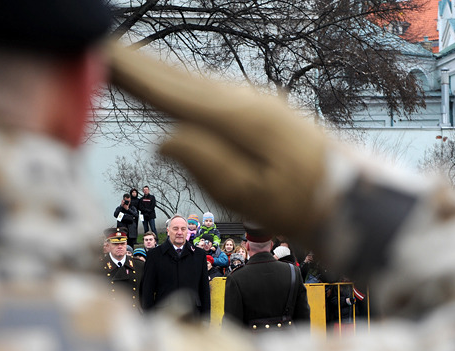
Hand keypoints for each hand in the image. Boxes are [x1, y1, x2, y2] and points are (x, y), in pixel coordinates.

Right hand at [108, 41, 337, 242]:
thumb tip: (164, 139)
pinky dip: (184, 81)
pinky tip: (176, 82)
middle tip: (101, 44)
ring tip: (127, 59)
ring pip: (195, 80)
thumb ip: (206, 164)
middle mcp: (244, 100)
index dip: (133, 73)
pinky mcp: (262, 110)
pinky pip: (212, 89)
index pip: (172, 91)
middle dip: (139, 61)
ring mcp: (255, 101)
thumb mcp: (251, 195)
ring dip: (159, 68)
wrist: (353, 195)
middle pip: (179, 77)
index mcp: (237, 119)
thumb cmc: (303, 202)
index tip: (100, 50)